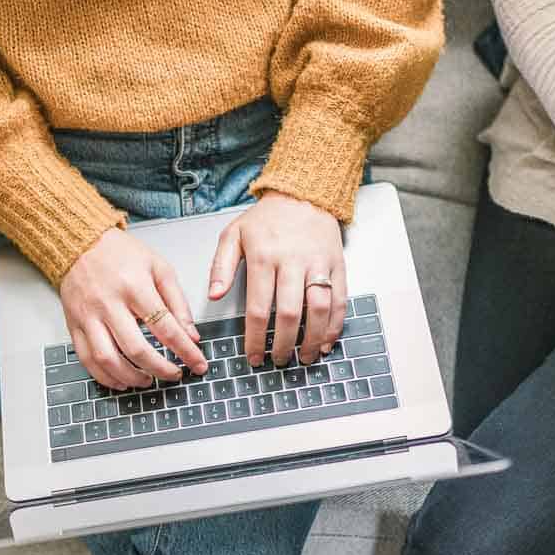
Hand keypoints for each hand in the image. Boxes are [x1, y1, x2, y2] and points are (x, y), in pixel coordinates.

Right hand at [61, 228, 207, 389]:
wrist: (79, 242)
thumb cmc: (120, 253)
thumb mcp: (158, 267)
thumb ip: (177, 302)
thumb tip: (191, 336)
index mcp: (134, 286)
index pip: (165, 327)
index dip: (185, 351)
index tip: (198, 364)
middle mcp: (109, 303)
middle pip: (136, 348)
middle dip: (160, 369)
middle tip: (175, 375)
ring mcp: (88, 316)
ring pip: (108, 359)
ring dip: (131, 377)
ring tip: (148, 381)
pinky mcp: (74, 325)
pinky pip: (87, 359)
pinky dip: (104, 376)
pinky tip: (121, 380)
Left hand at [209, 192, 345, 367]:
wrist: (304, 194)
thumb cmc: (266, 218)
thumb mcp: (233, 234)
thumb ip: (221, 266)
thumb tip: (215, 295)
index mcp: (263, 257)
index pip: (258, 308)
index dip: (255, 338)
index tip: (253, 356)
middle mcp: (292, 261)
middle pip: (289, 313)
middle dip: (283, 344)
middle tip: (278, 361)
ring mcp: (317, 264)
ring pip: (319, 309)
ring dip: (313, 340)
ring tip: (305, 358)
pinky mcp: (337, 265)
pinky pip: (340, 300)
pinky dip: (335, 325)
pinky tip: (327, 341)